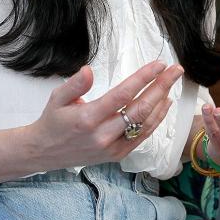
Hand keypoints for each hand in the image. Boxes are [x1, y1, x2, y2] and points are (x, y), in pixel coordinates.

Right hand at [27, 61, 184, 171]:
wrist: (44, 152)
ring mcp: (112, 148)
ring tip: (172, 83)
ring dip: (162, 102)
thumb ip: (75, 84)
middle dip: (161, 87)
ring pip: (145, 124)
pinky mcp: (117, 155)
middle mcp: (103, 135)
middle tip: (175, 70)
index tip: (158, 64)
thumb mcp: (56, 98)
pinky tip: (163, 104)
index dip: (143, 78)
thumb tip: (88, 71)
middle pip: (140, 109)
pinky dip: (156, 120)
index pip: (122, 95)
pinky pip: (141, 136)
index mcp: (87, 118)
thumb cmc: (53, 121)